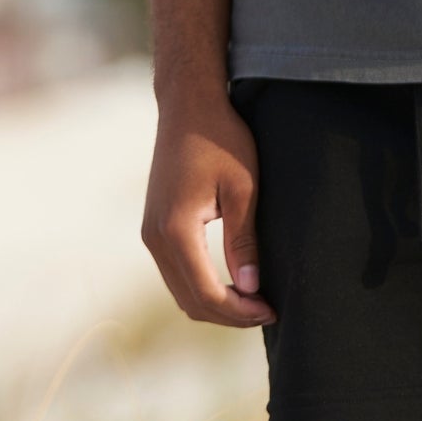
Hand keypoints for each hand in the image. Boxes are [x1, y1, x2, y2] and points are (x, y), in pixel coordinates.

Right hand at [139, 90, 276, 327]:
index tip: (272, 310)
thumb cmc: (221, 138)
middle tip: (266, 309)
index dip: (240, 311)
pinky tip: (230, 281)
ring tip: (252, 299)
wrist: (187, 105)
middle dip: (229, 315)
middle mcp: (155, 236)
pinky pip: (175, 273)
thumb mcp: (243, 188)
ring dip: (214, 304)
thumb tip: (250, 290)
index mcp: (176, 228)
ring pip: (179, 291)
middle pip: (189, 301)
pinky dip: (200, 286)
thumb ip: (243, 241)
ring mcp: (150, 232)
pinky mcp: (153, 226)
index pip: (207, 293)